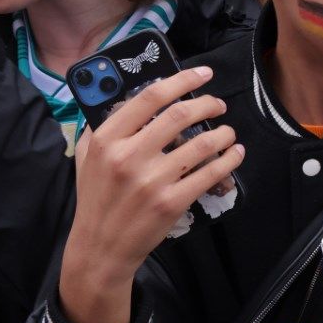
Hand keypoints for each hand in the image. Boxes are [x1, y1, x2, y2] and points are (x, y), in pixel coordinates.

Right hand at [58, 68, 238, 322]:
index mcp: (107, 140)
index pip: (149, 97)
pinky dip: (230, 159)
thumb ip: (103, 126)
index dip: (182, 80)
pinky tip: (234, 154)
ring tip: (228, 132)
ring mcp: (152, 180)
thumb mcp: (87, 158)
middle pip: (181, 115)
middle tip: (218, 105)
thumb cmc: (96, 198)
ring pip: (203, 144)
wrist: (100, 248)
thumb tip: (125, 96)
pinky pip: (211, 173)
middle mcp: (129, 156)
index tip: (202, 74)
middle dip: (208, 104)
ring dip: (224, 133)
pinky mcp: (172, 202)